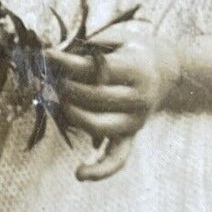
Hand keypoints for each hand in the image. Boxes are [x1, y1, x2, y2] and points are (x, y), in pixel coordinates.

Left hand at [47, 19, 181, 181]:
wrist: (166, 70)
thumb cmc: (131, 50)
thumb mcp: (116, 37)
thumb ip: (89, 45)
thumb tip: (53, 55)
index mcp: (138, 69)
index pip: (97, 69)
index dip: (67, 63)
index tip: (45, 55)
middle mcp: (140, 98)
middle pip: (94, 97)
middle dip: (65, 86)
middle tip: (48, 76)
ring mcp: (136, 121)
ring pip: (98, 126)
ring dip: (71, 114)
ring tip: (57, 101)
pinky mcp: (131, 136)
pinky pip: (117, 159)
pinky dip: (100, 170)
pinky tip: (79, 174)